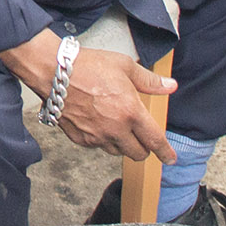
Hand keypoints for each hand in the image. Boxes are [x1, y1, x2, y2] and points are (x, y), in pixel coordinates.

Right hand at [0, 33, 175, 162]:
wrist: (54, 73)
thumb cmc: (88, 66)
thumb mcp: (125, 66)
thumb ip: (149, 81)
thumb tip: (170, 86)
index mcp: (131, 112)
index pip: (154, 140)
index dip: (165, 152)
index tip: (170, 158)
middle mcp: (115, 129)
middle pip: (138, 153)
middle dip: (143, 148)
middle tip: (141, 136)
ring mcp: (97, 136)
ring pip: (118, 151)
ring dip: (122, 143)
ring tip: (116, 124)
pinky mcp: (81, 139)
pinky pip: (98, 146)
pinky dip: (102, 139)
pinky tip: (98, 122)